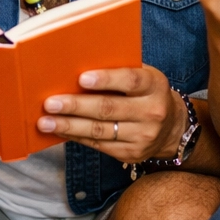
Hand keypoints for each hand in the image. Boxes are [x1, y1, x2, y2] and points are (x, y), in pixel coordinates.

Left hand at [37, 66, 183, 162]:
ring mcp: (143, 136)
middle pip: (109, 109)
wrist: (172, 127)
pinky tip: (60, 131)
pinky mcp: (132, 153)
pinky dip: (76, 137)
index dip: (106, 79)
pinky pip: (99, 145)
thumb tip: (77, 66)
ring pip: (100, 131)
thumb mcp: (143, 76)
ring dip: (69, 126)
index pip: (130, 80)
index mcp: (154, 85)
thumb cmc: (147, 93)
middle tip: (51, 104)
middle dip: (76, 106)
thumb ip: (119, 71)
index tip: (81, 79)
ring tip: (46, 122)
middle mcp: (151, 112)